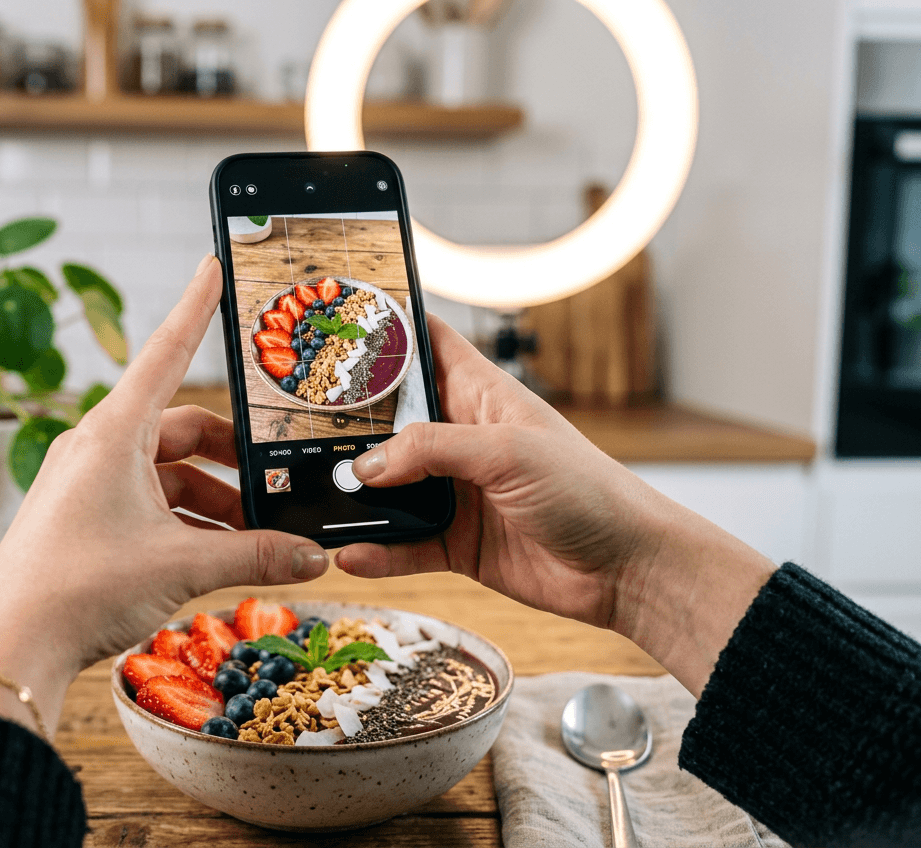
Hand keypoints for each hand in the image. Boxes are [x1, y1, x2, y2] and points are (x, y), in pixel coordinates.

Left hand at [0, 256, 329, 734]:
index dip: (196, 306)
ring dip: (215, 501)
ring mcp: (87, 482)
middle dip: (234, 461)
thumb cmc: (78, 588)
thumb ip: (256, 555)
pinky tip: (219, 556)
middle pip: (183, 428)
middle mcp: (98, 446)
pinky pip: (149, 502)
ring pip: (169, 472)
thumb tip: (313, 557)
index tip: (214, 265)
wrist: (11, 645)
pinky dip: (187, 522)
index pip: (167, 351)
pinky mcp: (84, 516)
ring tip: (256, 541)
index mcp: (113, 432)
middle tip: (278, 491)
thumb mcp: (182, 565)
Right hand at [336, 316, 773, 694]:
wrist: (626, 569)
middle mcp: (462, 439)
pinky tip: (350, 555)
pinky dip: (377, 551)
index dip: (385, 332)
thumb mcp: (507, 451)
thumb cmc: (587, 490)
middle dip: (347, 426)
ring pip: (389, 488)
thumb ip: (431, 450)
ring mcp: (457, 492)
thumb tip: (364, 467)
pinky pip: (404, 545)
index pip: (426, 345)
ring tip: (312, 498)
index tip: (334, 327)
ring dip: (355, 496)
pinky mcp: (457, 543)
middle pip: (390, 422)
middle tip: (293, 427)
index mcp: (480, 395)